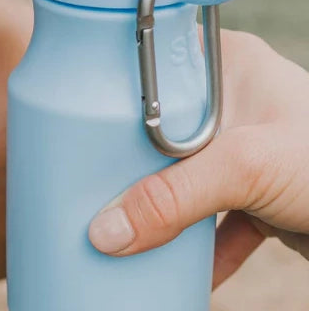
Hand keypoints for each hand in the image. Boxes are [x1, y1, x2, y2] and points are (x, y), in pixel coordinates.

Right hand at [88, 31, 308, 286]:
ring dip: (158, 203)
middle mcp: (235, 99)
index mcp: (229, 61)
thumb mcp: (246, 167)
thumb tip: (105, 231)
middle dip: (127, 156)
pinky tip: (177, 270)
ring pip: (182, 173)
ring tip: (118, 222)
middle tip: (83, 172)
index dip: (112, 82)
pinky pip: (212, 215)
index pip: (152, 62)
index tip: (69, 105)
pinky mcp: (261, 193)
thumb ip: (172, 198)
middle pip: (159, 126)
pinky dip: (195, 244)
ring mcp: (247, 147)